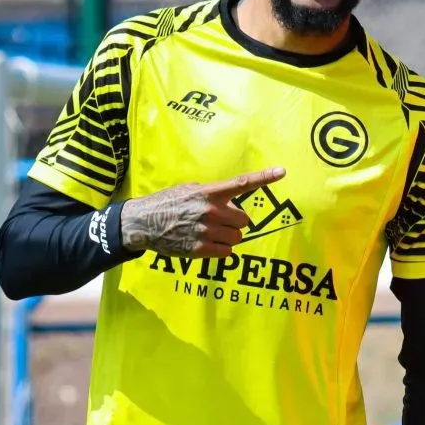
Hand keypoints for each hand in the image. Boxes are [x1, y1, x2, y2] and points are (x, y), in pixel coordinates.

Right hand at [120, 167, 284, 256]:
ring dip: (228, 236)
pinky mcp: (199, 249)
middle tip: (219, 221)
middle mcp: (210, 211)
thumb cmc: (167, 203)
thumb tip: (233, 204)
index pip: (241, 183)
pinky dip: (220, 250)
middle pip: (244, 220)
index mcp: (208, 193)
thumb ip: (213, 195)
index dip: (264, 177)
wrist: (142, 223)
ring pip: (236, 238)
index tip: (282, 171)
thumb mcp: (189, 189)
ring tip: (209, 232)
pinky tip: (206, 243)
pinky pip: (227, 252)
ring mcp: (205, 231)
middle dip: (235, 221)